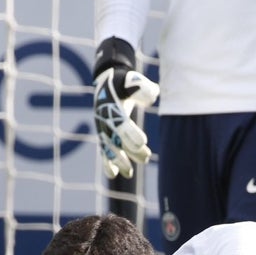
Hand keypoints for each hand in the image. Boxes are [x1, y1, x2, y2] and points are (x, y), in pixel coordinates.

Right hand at [93, 37, 159, 178]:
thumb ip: (142, 87)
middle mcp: (105, 120)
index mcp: (112, 107)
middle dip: (130, 150)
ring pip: (109, 148)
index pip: (121, 123)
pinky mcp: (104, 135)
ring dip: (118, 161)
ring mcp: (103, 128)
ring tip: (129, 173)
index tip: (142, 142)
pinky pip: (104, 150)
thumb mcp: (132, 80)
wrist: (109, 82)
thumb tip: (152, 94)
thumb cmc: (124, 82)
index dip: (131, 133)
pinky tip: (113, 175)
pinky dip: (107, 162)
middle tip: (147, 157)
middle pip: (116, 139)